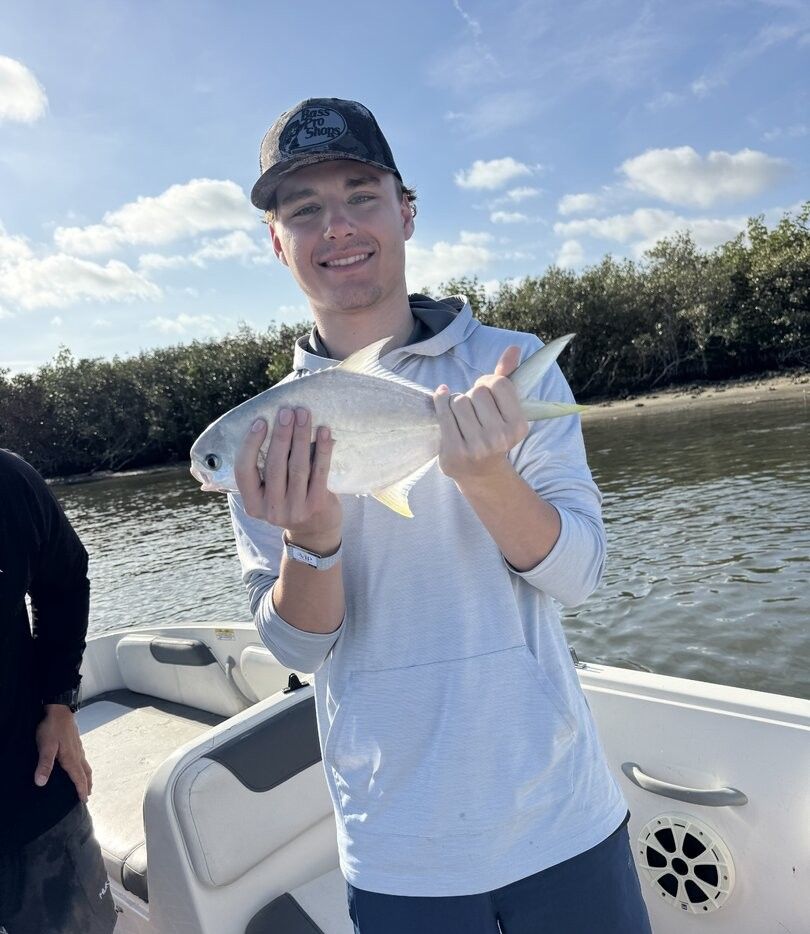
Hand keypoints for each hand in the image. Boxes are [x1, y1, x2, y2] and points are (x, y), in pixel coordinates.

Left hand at [35, 705, 91, 801]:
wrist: (60, 709)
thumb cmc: (52, 728)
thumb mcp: (45, 747)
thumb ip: (44, 765)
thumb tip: (41, 783)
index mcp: (71, 758)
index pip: (78, 778)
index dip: (81, 790)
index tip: (84, 800)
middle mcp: (77, 754)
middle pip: (85, 772)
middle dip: (87, 784)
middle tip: (88, 794)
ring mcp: (78, 747)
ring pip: (85, 764)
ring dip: (87, 775)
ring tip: (87, 781)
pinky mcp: (76, 741)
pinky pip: (83, 757)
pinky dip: (84, 765)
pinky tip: (79, 762)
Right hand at [235, 406, 341, 549]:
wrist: (314, 531)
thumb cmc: (287, 501)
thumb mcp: (268, 493)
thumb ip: (262, 470)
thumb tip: (264, 425)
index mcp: (253, 504)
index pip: (244, 471)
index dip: (250, 444)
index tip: (260, 422)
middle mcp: (272, 510)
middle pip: (274, 465)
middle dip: (281, 435)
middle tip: (287, 411)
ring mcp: (296, 509)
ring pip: (298, 466)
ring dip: (301, 436)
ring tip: (304, 414)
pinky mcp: (317, 505)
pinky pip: (320, 471)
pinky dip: (323, 449)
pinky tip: (324, 432)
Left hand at [433, 345, 528, 484]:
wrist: (478, 472)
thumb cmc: (492, 432)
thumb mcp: (505, 409)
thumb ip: (508, 377)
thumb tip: (514, 347)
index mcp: (518, 426)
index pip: (499, 384)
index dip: (488, 382)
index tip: (486, 390)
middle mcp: (499, 438)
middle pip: (477, 392)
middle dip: (472, 395)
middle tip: (473, 408)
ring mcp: (476, 446)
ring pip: (458, 400)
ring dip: (456, 401)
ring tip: (461, 414)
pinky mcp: (454, 450)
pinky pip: (443, 411)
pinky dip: (440, 400)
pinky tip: (442, 399)